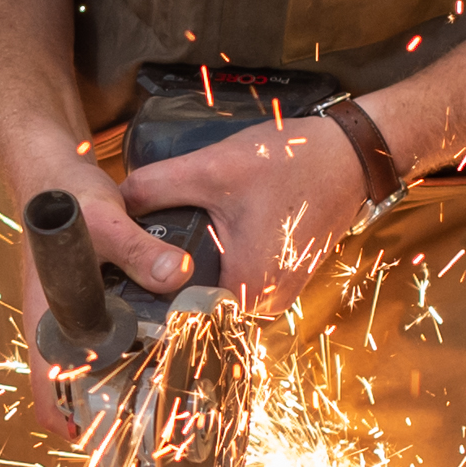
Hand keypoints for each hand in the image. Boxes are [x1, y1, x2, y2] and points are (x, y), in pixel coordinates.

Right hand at [7, 151, 191, 436]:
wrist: (53, 172)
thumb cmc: (64, 199)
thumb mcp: (105, 221)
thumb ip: (139, 249)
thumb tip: (177, 275)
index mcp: (47, 318)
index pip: (47, 387)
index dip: (69, 423)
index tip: (104, 444)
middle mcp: (58, 326)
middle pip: (75, 389)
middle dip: (109, 412)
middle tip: (155, 427)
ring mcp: (74, 318)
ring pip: (95, 368)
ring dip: (124, 385)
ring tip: (168, 399)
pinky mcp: (93, 306)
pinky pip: (109, 343)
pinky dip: (132, 355)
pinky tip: (165, 353)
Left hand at [121, 111, 372, 316]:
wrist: (350, 156)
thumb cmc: (292, 164)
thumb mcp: (211, 169)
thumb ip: (156, 186)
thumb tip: (115, 201)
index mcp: (247, 288)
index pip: (178, 310)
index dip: (149, 287)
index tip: (129, 267)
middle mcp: (265, 303)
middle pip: (197, 302)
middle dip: (170, 275)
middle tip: (144, 245)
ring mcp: (278, 293)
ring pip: (218, 291)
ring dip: (195, 269)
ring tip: (173, 236)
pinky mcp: (283, 278)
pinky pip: (239, 279)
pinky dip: (220, 261)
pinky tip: (206, 235)